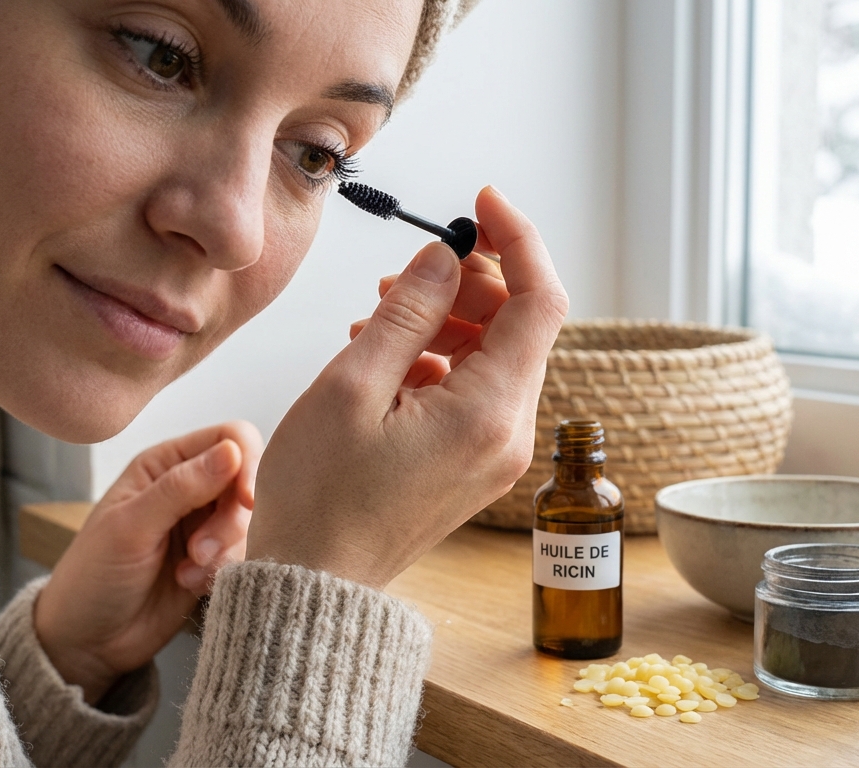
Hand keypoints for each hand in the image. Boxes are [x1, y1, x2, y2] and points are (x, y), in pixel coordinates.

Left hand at [33, 421, 262, 703]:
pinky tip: (190, 585)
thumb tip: (233, 450)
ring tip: (189, 572)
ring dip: (225, 548)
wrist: (87, 642)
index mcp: (165, 463)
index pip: (230, 438)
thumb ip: (181, 487)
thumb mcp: (130, 527)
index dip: (247, 463)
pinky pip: (244, 553)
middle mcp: (189, 487)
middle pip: (247, 480)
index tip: (246, 501)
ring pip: (249, 520)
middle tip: (200, 551)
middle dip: (232, 518)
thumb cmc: (93, 576)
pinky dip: (224, 570)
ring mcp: (203, 525)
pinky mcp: (214, 561)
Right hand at [248, 186, 567, 588]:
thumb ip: (407, 310)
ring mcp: (495, 454)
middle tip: (399, 278)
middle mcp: (508, 435)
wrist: (318, 586)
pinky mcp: (474, 465)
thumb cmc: (321, 499)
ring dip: (447, 321)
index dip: (518, 239)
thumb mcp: (352, 386)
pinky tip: (383, 359)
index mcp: (489, 413)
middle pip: (520, 325)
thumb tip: (446, 257)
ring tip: (377, 319)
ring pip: (495, 355)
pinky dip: (439, 359)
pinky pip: (474, 390)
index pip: (541, 300)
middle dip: (468, 284)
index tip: (481, 203)